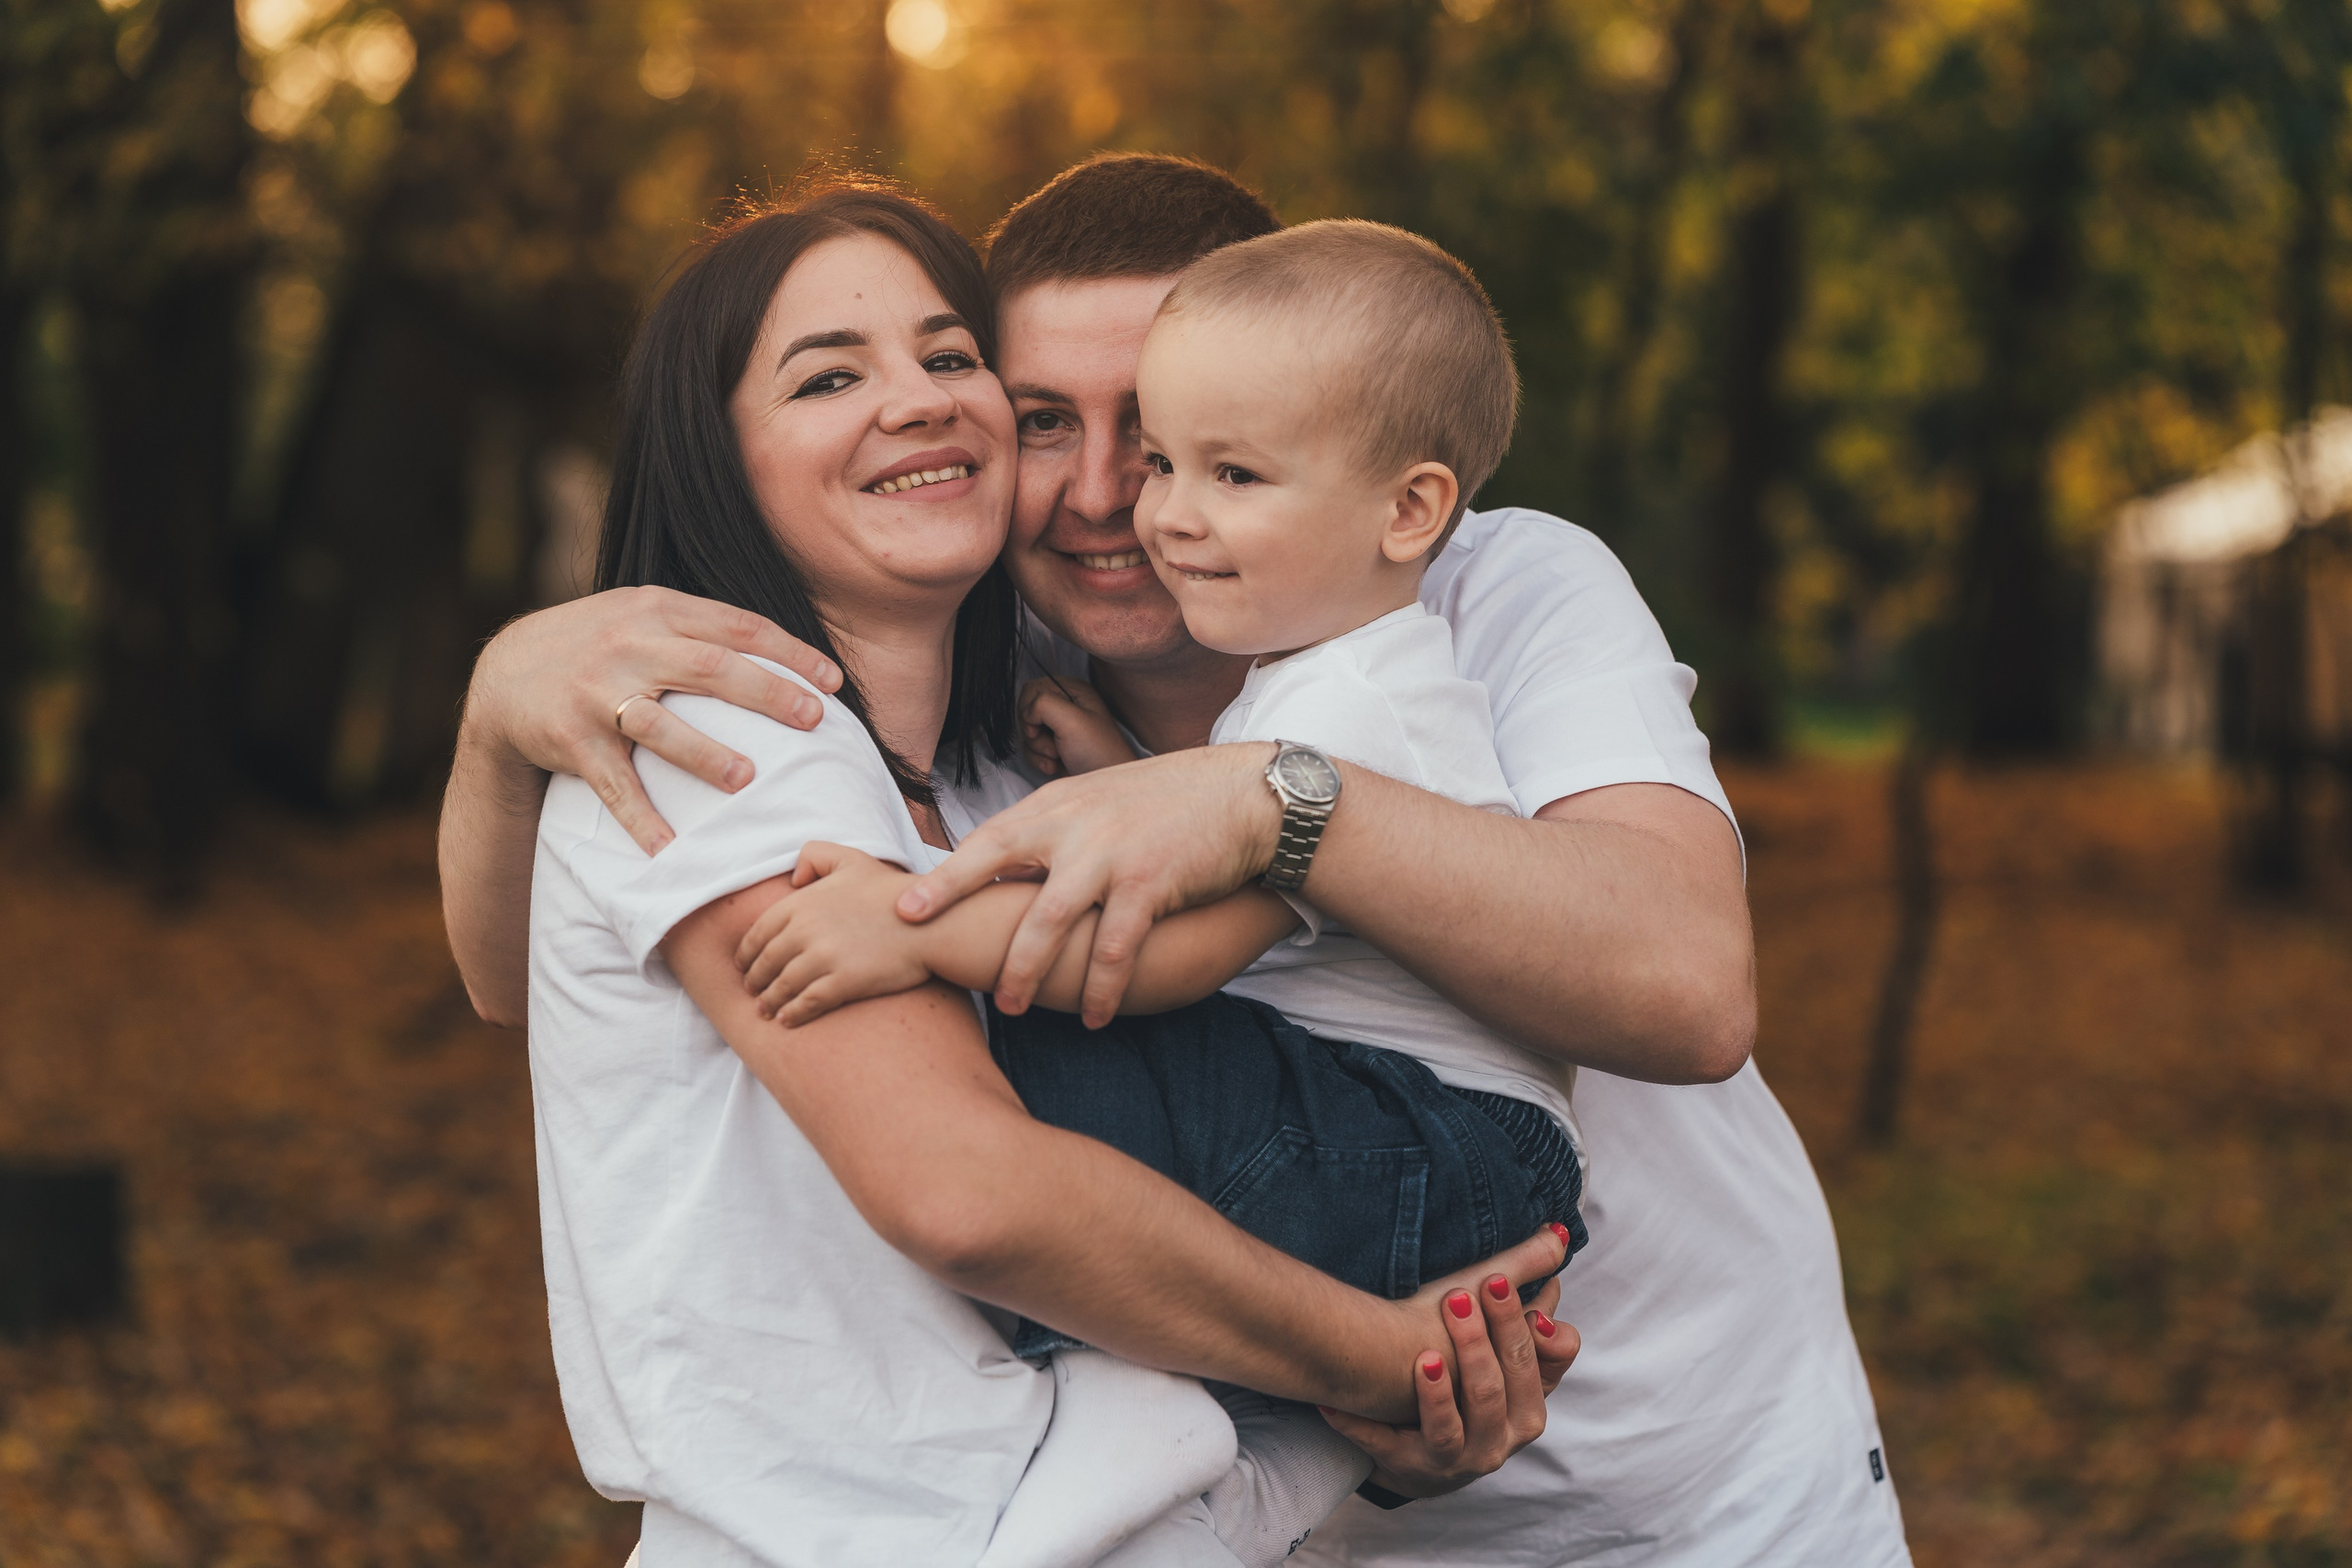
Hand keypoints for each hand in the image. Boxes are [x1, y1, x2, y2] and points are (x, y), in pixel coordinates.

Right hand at [466, 586, 842, 854]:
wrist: (506, 670)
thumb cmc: (598, 644)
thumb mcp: (643, 616)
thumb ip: (700, 628)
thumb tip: (786, 655)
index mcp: (656, 611)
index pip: (736, 626)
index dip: (788, 652)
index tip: (832, 681)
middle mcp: (628, 645)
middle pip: (709, 668)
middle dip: (766, 693)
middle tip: (814, 720)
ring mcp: (598, 692)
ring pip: (659, 725)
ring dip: (704, 755)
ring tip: (747, 780)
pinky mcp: (571, 739)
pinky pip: (612, 783)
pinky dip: (639, 817)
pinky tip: (667, 848)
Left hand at [734, 843, 929, 1024]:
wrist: (929, 920)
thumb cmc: (890, 891)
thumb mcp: (850, 858)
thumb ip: (814, 856)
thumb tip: (792, 879)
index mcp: (801, 903)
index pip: (758, 934)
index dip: (746, 954)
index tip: (744, 966)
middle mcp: (806, 930)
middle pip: (766, 963)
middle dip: (754, 980)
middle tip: (752, 992)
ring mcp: (824, 957)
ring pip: (782, 986)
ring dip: (769, 1001)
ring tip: (765, 1010)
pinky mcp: (843, 982)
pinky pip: (807, 1003)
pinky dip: (792, 1014)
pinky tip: (787, 1021)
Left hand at [895, 743, 1279, 1025]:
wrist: (1245, 795)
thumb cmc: (1173, 802)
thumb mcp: (1104, 800)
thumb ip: (1060, 828)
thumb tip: (1015, 862)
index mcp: (1059, 803)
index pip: (989, 839)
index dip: (946, 877)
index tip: (907, 907)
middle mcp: (1075, 824)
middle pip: (999, 871)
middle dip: (959, 914)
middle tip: (938, 959)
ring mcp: (1110, 854)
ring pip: (1050, 923)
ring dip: (1029, 972)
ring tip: (1014, 1007)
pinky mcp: (1148, 885)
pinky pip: (1113, 949)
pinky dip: (1100, 988)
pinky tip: (1094, 1015)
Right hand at [1019, 676, 1139, 777]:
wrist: (1103, 784)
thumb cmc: (1097, 751)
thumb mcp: (1071, 719)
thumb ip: (1043, 704)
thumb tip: (1027, 715)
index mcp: (1073, 691)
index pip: (1033, 688)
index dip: (1030, 708)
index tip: (1040, 725)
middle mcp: (1065, 706)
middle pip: (1027, 712)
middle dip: (1035, 732)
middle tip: (1055, 743)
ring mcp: (1059, 729)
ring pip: (1028, 732)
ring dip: (1038, 748)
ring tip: (1058, 756)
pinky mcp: (1054, 748)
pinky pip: (1031, 749)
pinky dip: (1039, 759)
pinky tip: (1056, 766)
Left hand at [1323, 1230, 1581, 1498]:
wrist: (1426, 1456)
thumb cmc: (1471, 1391)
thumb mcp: (1506, 1356)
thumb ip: (1533, 1304)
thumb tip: (1557, 1237)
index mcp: (1528, 1407)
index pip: (1537, 1363)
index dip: (1518, 1324)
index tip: (1492, 1281)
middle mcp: (1500, 1439)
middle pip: (1494, 1390)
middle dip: (1476, 1343)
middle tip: (1456, 1297)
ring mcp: (1456, 1460)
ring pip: (1451, 1429)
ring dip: (1437, 1394)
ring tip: (1424, 1358)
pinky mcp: (1411, 1470)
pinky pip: (1386, 1447)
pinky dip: (1362, 1426)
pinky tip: (1335, 1404)